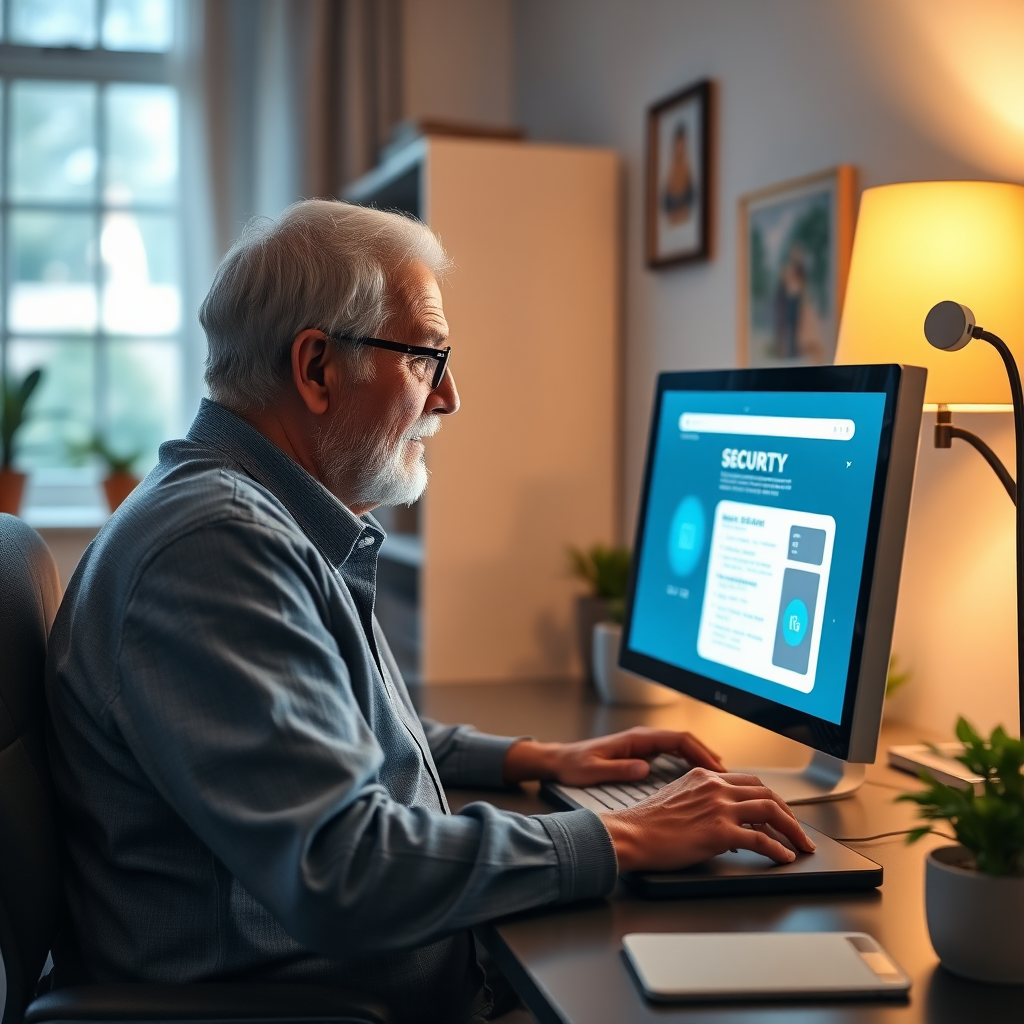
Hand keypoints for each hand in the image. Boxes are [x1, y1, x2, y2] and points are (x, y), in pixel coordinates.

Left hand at [501, 726, 725, 784]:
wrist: (559, 761)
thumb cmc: (574, 765)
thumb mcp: (594, 771)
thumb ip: (619, 769)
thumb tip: (644, 769)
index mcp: (636, 738)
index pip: (678, 739)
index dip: (700, 752)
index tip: (716, 769)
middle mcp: (642, 738)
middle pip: (685, 741)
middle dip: (707, 755)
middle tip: (728, 776)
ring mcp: (643, 745)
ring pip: (681, 747)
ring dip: (700, 759)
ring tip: (720, 778)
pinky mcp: (641, 753)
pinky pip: (672, 754)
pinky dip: (689, 763)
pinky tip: (698, 779)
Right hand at [600, 768, 815, 870]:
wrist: (630, 834)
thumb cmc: (646, 823)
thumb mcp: (677, 798)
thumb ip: (702, 802)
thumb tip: (725, 822)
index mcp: (703, 776)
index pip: (748, 782)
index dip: (768, 798)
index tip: (778, 813)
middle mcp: (715, 786)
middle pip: (766, 793)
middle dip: (788, 812)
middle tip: (797, 830)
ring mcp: (719, 807)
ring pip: (771, 811)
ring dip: (792, 829)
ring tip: (800, 845)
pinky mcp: (720, 831)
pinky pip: (761, 839)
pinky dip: (778, 849)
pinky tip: (783, 857)